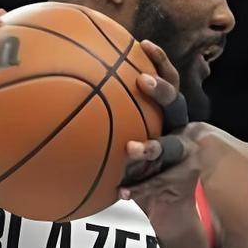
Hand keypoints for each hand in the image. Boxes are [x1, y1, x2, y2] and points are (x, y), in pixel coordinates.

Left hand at [119, 40, 204, 239]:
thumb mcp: (121, 137)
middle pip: (177, 105)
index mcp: (166, 116)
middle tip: (141, 81)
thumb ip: (105, 118)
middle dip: (161, 92)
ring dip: (152, 147)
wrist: (168, 204)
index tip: (142, 43)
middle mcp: (179, 131)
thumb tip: (65, 93)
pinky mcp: (180, 181)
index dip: (159, 61)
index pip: (168, 80)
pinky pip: (158, 183)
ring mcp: (182, 157)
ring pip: (171, 148)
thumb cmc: (136, 164)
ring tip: (131, 149)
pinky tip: (121, 191)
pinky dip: (139, 187)